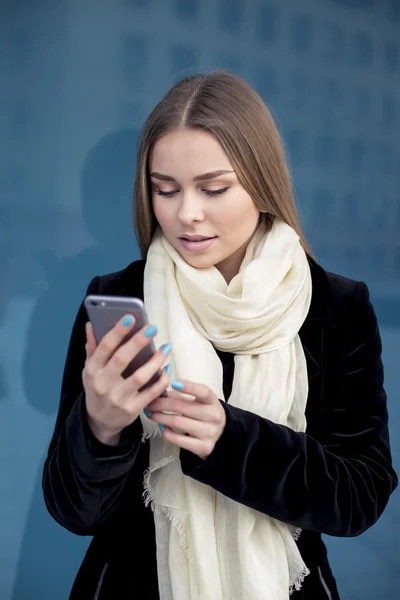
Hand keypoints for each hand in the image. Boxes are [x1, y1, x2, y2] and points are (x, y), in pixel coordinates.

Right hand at [83, 316, 170, 444]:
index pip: (105, 347)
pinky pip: (151, 392)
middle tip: (152, 328)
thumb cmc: (98, 388)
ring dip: (155, 361)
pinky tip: (168, 368)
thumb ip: (93, 348)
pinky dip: (162, 380)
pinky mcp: (132, 409)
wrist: (100, 421)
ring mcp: (118, 398)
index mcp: (92, 370)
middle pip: (122, 359)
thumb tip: (91, 325)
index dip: (117, 331)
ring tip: (166, 347)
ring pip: (140, 377)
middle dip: (138, 342)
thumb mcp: (89, 370)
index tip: (130, 317)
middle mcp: (103, 384)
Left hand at [147, 380, 225, 458]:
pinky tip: (162, 427)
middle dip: (161, 404)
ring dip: (160, 417)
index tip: (173, 383)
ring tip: (151, 414)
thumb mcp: (197, 401)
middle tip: (149, 403)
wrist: (219, 434)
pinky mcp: (203, 447)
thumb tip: (160, 392)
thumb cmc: (203, 413)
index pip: (202, 391)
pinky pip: (179, 440)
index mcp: (212, 401)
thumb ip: (180, 396)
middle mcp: (214, 416)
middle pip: (182, 407)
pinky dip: (167, 433)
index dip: (188, 387)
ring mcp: (209, 433)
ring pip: (177, 422)